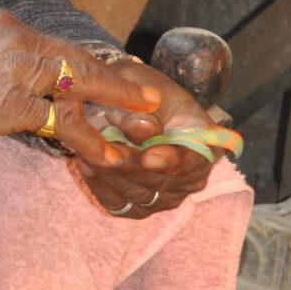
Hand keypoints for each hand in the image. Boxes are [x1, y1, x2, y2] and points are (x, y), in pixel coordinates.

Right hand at [0, 13, 166, 157]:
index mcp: (0, 26)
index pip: (55, 48)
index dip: (87, 69)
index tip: (112, 81)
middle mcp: (14, 38)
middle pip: (78, 60)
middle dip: (118, 82)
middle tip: (152, 98)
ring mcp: (14, 67)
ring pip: (80, 87)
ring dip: (117, 108)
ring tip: (147, 124)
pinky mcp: (7, 100)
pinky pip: (60, 122)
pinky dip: (88, 139)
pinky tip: (107, 156)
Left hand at [73, 70, 214, 218]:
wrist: (126, 103)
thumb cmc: (140, 91)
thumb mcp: (140, 84)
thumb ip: (141, 108)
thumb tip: (143, 130)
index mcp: (204, 142)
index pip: (194, 160)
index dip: (172, 161)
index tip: (149, 156)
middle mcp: (191, 175)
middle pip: (163, 183)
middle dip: (131, 167)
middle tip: (104, 148)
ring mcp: (167, 195)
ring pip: (139, 197)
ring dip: (112, 176)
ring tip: (89, 151)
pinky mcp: (141, 205)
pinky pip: (119, 205)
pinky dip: (100, 186)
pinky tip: (86, 164)